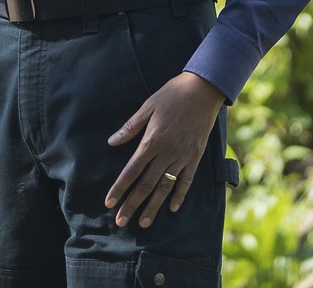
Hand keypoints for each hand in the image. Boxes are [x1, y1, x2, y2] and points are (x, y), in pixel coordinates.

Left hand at [105, 72, 225, 229]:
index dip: (119, 188)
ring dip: (153, 206)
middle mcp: (167, 153)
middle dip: (132, 204)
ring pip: (165, 187)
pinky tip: (172, 208)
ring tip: (144, 223)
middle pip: (146, 184)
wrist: (203, 90)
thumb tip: (112, 142)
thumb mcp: (147, 106)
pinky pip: (186, 180)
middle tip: (121, 222)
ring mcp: (183, 157)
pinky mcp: (196, 157)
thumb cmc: (172, 95)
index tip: (109, 203)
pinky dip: (179, 195)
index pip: (132, 170)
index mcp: (152, 141)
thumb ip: (130, 127)